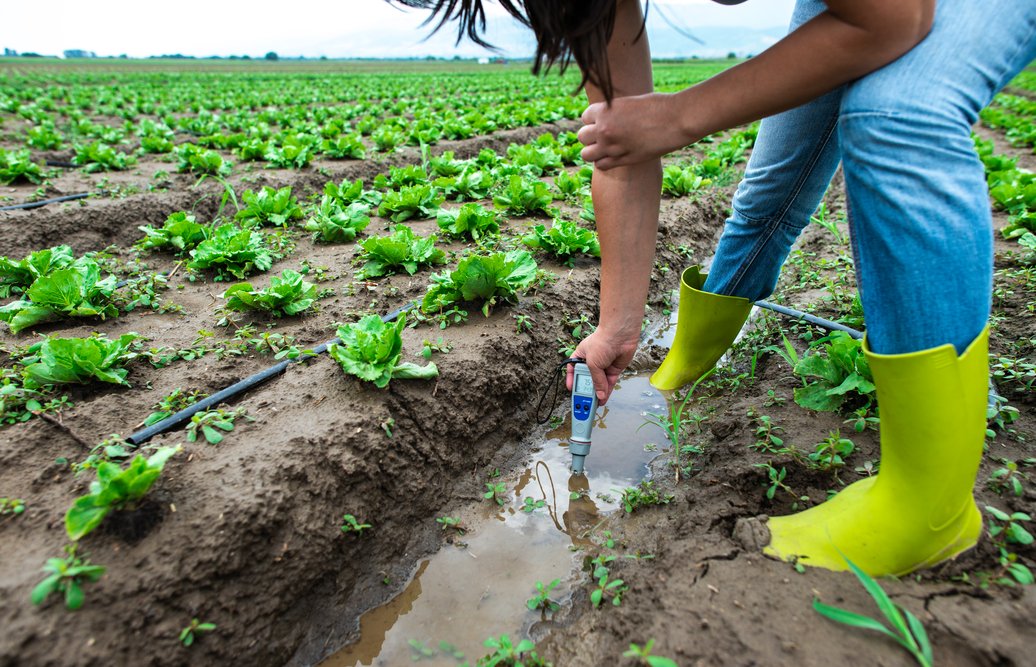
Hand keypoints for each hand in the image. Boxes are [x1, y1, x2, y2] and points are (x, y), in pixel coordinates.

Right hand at [565, 329, 639, 405]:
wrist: (620, 335)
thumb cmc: (602, 342)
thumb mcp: (592, 363)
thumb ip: (595, 380)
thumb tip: (598, 394)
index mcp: (580, 356)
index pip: (573, 370)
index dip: (572, 380)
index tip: (571, 389)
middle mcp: (591, 361)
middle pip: (587, 379)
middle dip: (585, 390)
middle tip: (583, 401)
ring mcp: (603, 366)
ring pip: (599, 383)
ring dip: (596, 393)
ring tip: (593, 404)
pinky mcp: (613, 370)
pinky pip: (609, 383)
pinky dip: (606, 391)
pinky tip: (603, 398)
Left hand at [578, 92, 694, 169]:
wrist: (677, 119)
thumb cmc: (657, 106)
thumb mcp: (629, 102)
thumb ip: (612, 112)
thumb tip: (602, 119)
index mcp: (605, 110)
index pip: (585, 117)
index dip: (594, 119)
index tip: (605, 120)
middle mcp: (604, 129)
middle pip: (582, 137)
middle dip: (591, 136)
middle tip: (604, 135)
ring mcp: (613, 146)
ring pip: (587, 154)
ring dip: (594, 151)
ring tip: (606, 147)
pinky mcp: (623, 160)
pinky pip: (601, 165)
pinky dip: (604, 162)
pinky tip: (614, 156)